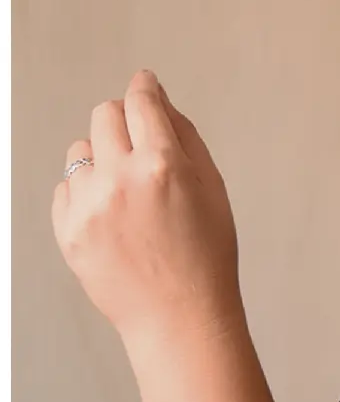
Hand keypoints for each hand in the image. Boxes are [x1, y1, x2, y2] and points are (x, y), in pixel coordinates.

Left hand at [51, 69, 243, 348]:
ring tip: (125, 193)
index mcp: (164, 165)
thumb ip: (185, 138)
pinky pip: (65, 188)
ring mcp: (89, 205)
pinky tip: (112, 217)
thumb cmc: (205, 256)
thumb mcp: (212, 189)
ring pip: (79, 149)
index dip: (144, 87)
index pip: (142, 102)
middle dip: (122, 121)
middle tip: (139, 146)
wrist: (179, 316)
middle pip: (104, 115)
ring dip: (100, 158)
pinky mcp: (68, 229)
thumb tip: (159, 101)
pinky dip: (85, 193)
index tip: (143, 84)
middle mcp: (121, 178)